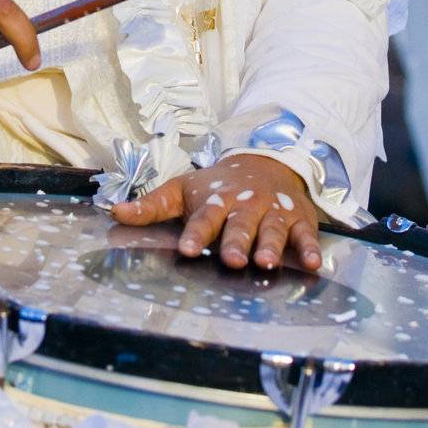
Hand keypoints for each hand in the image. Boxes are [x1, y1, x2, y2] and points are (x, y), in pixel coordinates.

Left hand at [111, 152, 322, 271]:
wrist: (265, 163)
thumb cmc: (217, 186)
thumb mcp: (182, 190)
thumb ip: (151, 206)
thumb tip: (114, 213)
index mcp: (215, 202)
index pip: (203, 219)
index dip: (196, 234)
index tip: (187, 249)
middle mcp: (245, 208)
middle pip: (239, 226)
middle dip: (236, 242)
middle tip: (232, 259)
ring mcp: (273, 213)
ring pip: (272, 231)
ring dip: (270, 245)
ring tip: (266, 262)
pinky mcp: (298, 220)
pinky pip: (306, 235)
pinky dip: (310, 248)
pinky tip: (313, 264)